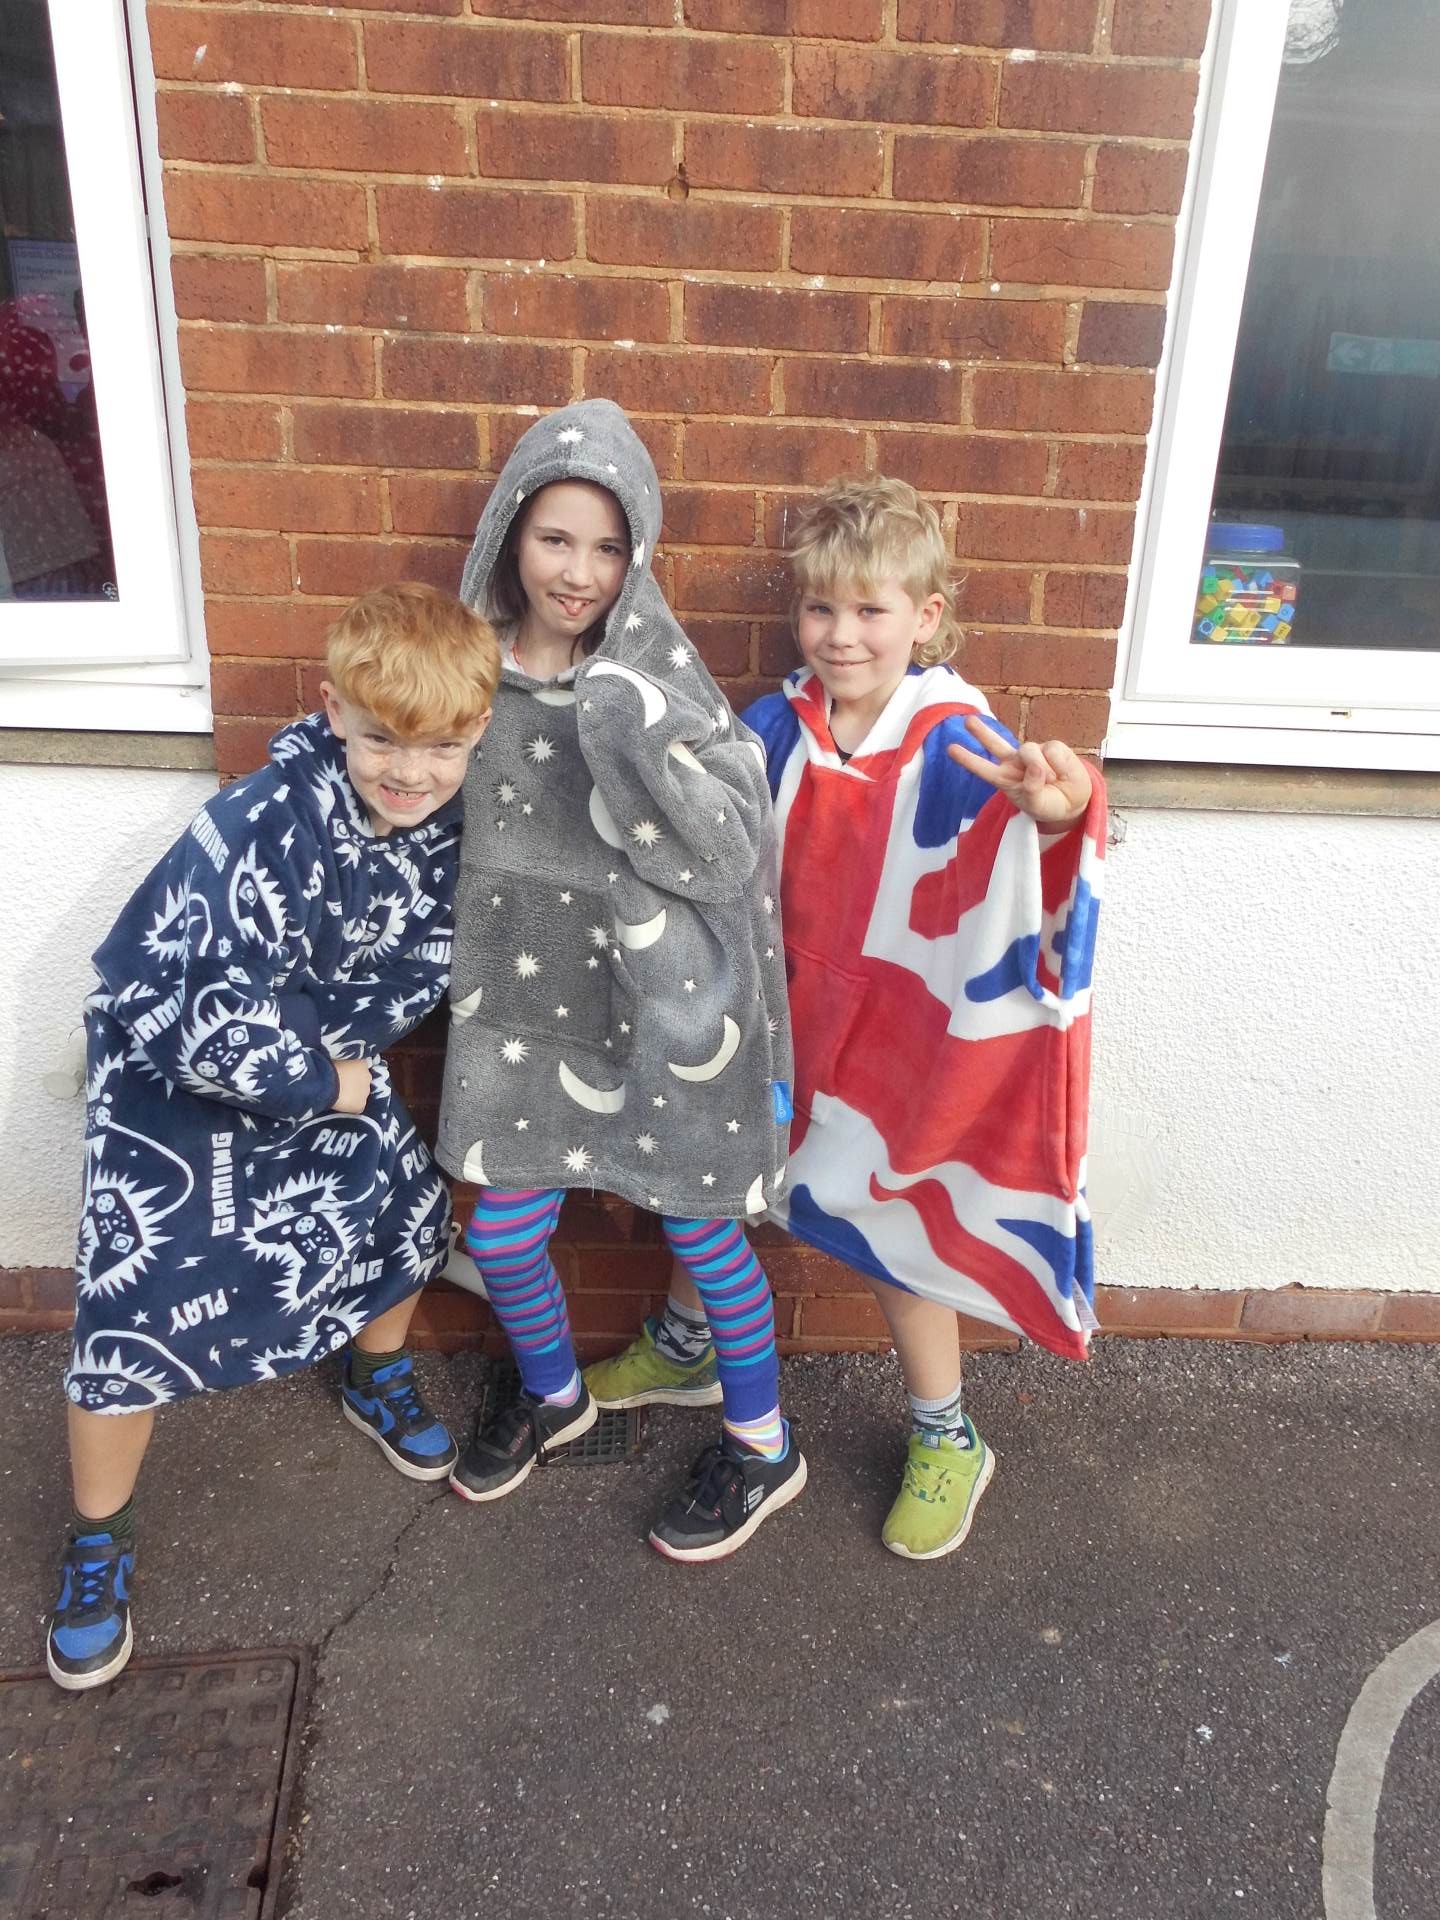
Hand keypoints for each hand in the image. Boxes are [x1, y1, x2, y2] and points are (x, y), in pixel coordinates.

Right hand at [331, 1058, 371, 1114]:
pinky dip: (351, 1107)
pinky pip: (357, 1107)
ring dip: (354, 1095)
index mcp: (362, 1063)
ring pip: (361, 1094)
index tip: (344, 1075)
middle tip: (342, 1086)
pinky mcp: (361, 1105)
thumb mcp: (336, 1059)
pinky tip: (341, 1106)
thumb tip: (341, 1065)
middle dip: (355, 1083)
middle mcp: (368, 1076)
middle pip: (363, 1081)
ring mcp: (365, 1092)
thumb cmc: (327, 1067)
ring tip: (341, 1097)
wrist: (326, 1083)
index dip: (352, 1072)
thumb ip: (343, 1062)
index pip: (360, 1067)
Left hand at [948, 716, 1093, 827]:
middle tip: (968, 721)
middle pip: (996, 743)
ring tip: (1052, 782)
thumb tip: (1035, 765)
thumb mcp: (1037, 805)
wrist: (1074, 802)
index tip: (951, 749)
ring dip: (1043, 770)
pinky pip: (1053, 751)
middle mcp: (1015, 762)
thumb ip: (1032, 788)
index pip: (983, 768)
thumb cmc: (1048, 804)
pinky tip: (1062, 774)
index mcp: (1005, 778)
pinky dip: (1059, 766)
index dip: (968, 759)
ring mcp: (1033, 753)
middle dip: (982, 732)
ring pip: (1030, 751)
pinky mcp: (1053, 747)